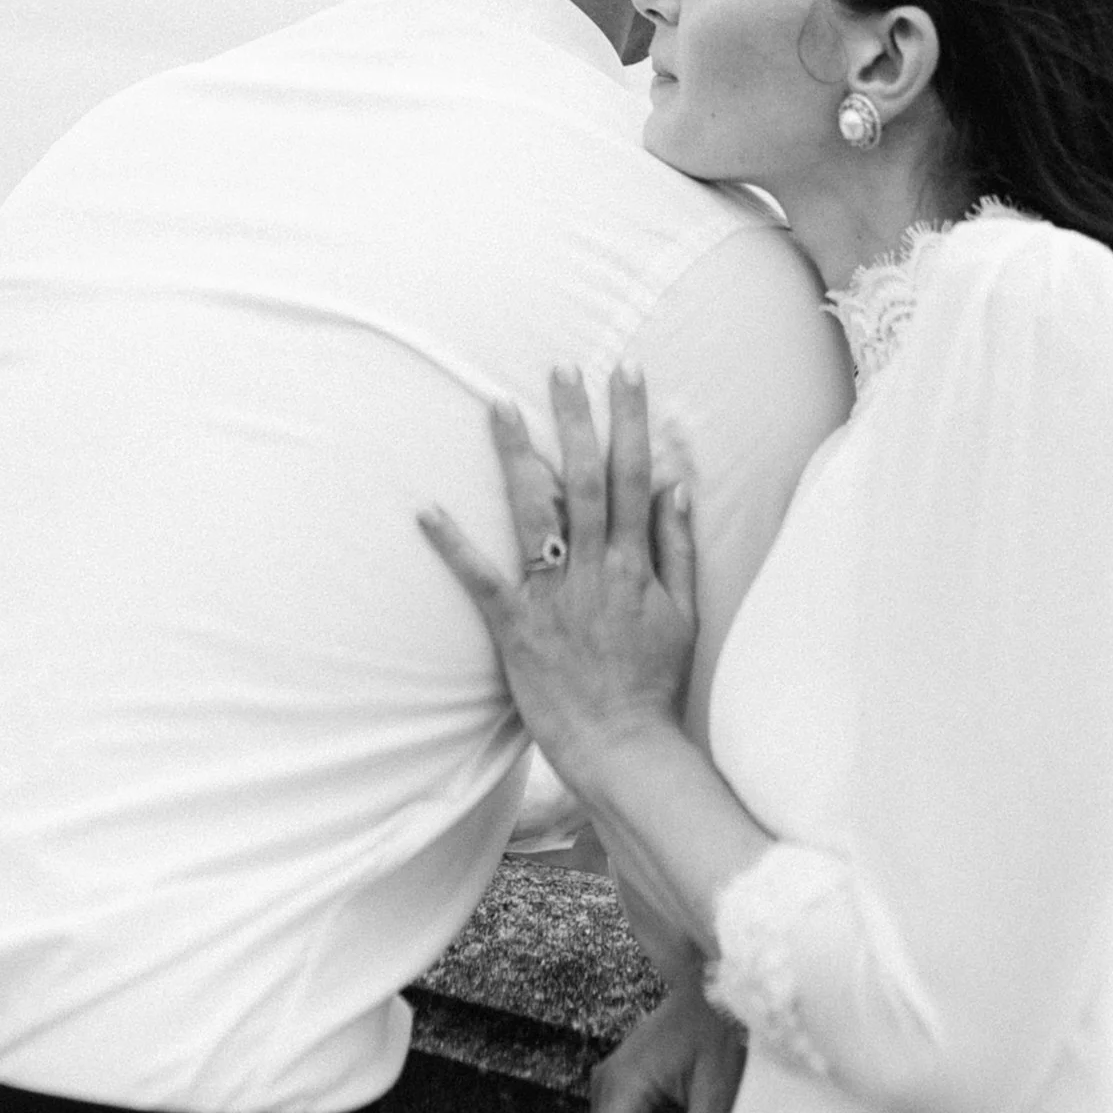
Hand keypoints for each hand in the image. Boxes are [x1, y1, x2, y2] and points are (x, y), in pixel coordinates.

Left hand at [420, 365, 697, 795]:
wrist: (623, 746)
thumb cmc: (653, 682)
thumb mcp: (685, 613)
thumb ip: (678, 548)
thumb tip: (675, 487)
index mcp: (635, 563)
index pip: (632, 475)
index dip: (629, 420)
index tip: (625, 372)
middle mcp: (594, 569)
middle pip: (583, 479)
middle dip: (574, 418)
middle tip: (561, 365)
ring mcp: (553, 596)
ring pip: (534, 512)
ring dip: (518, 456)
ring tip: (498, 405)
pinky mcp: (516, 626)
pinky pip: (481, 578)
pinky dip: (454, 544)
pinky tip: (427, 508)